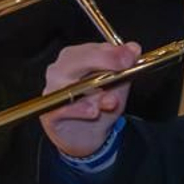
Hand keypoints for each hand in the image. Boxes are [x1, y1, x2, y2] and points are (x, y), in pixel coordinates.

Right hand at [39, 41, 139, 158]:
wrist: (87, 135)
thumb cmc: (99, 104)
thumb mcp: (117, 85)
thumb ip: (124, 67)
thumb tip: (133, 49)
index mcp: (77, 57)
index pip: (93, 48)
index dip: (113, 51)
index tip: (131, 55)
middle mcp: (61, 69)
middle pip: (76, 59)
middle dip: (102, 61)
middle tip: (124, 66)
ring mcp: (53, 90)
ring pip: (68, 84)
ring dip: (91, 91)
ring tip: (110, 99)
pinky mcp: (49, 112)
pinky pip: (63, 109)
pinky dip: (79, 110)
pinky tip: (92, 111)